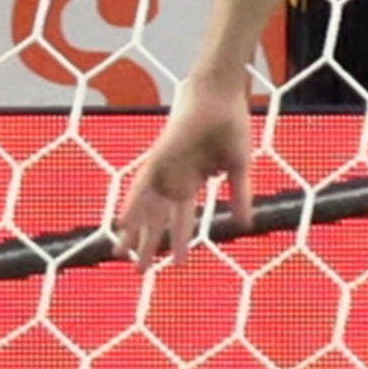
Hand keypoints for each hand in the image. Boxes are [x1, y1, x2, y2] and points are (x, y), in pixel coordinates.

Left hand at [111, 80, 255, 265]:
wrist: (221, 96)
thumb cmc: (231, 125)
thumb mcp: (239, 168)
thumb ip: (240, 195)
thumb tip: (246, 224)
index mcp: (193, 182)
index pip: (183, 219)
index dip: (180, 241)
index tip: (180, 264)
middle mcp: (174, 180)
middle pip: (158, 220)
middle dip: (149, 245)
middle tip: (139, 272)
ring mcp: (164, 170)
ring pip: (144, 208)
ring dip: (133, 232)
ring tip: (121, 255)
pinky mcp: (158, 158)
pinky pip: (141, 185)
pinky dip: (133, 204)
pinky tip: (123, 223)